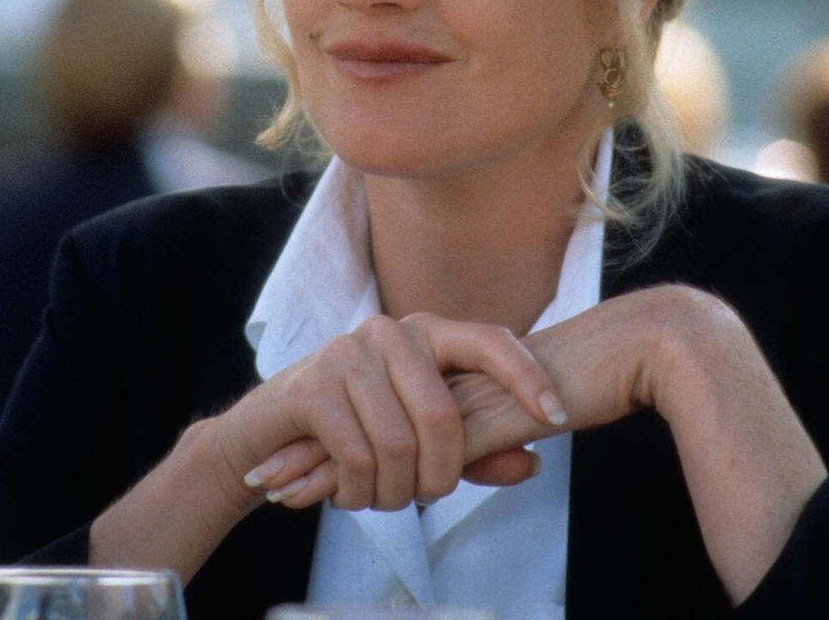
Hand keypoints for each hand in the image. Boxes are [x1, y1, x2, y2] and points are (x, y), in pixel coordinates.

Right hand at [224, 312, 567, 510]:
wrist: (270, 431)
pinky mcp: (312, 387)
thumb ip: (475, 448)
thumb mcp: (421, 438)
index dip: (527, 377)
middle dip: (439, 476)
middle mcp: (390, 332)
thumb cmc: (357, 429)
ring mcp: (348, 354)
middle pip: (443, 416)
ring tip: (378, 497)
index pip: (491, 341)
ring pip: (399, 444)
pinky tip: (348, 495)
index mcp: (427, 334)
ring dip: (393, 492)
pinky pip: (357, 457)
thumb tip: (531, 465)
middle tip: (425, 497)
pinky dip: (358, 493)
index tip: (558, 415)